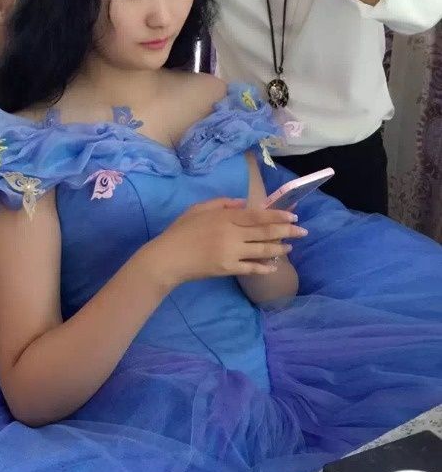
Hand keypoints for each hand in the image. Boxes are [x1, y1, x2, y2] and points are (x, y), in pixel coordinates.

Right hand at [153, 198, 307, 283]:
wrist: (168, 257)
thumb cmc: (181, 231)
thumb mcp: (198, 209)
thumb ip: (222, 203)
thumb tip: (244, 203)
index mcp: (225, 216)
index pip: (258, 215)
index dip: (278, 216)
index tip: (293, 216)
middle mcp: (232, 233)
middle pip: (265, 231)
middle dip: (287, 231)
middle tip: (303, 232)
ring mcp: (231, 252)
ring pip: (263, 250)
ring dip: (279, 248)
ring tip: (291, 248)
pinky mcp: (228, 268)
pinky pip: (252, 268)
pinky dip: (265, 267)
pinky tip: (274, 266)